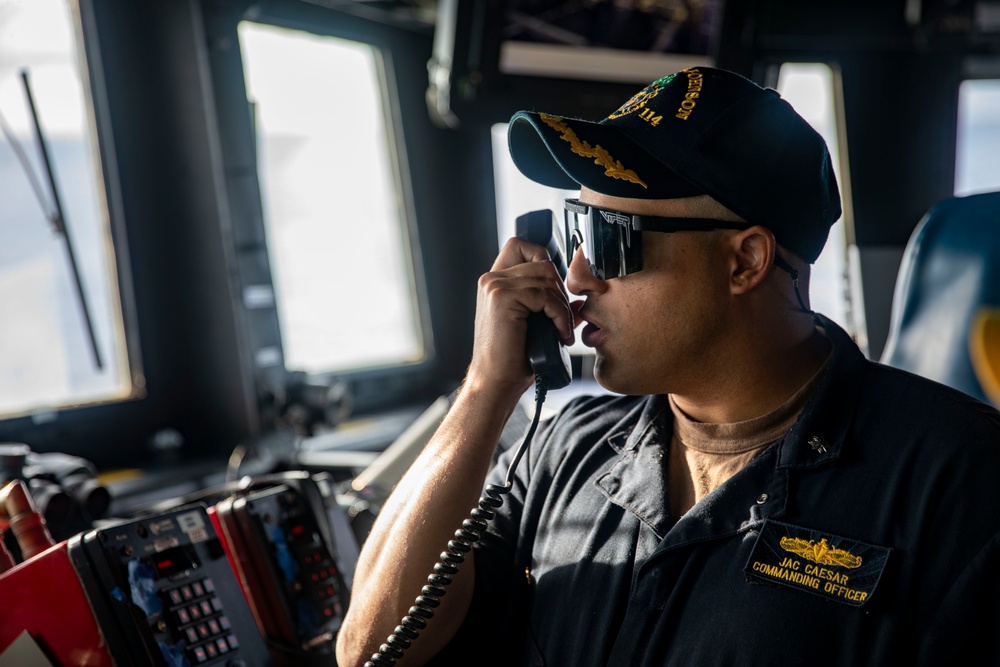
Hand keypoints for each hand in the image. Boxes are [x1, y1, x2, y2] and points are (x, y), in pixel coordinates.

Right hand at [466, 237, 575, 394]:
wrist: (495, 382)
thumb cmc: (513, 358)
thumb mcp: (534, 324)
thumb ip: (550, 305)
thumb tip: (579, 302)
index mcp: (494, 281)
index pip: (521, 245)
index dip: (544, 258)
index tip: (556, 290)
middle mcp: (491, 279)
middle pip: (543, 261)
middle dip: (560, 289)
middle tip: (562, 318)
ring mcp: (495, 286)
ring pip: (547, 277)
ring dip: (562, 305)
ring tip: (561, 330)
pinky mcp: (502, 297)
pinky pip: (546, 296)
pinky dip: (559, 316)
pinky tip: (559, 335)